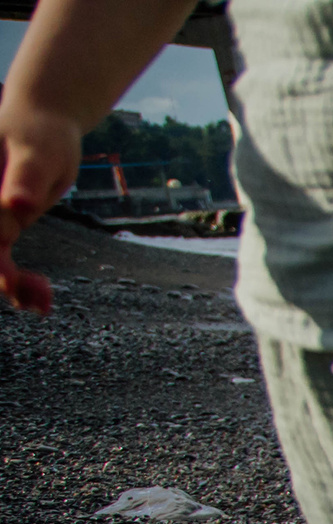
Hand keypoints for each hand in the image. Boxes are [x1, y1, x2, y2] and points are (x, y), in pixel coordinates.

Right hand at [0, 0, 206, 315]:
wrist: (42, 123)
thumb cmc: (41, 134)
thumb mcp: (38, 154)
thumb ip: (24, 178)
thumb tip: (15, 205)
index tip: (14, 283)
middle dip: (4, 282)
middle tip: (40, 301)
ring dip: (11, 287)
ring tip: (42, 303)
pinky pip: (0, 260)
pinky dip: (16, 282)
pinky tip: (40, 299)